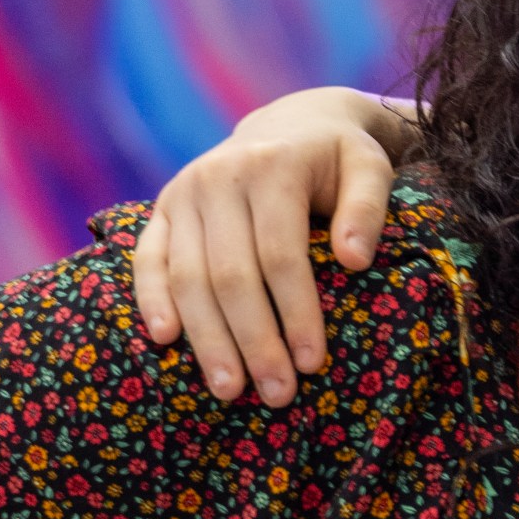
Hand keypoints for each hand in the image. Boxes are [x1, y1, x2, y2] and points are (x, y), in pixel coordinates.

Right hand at [131, 87, 407, 405]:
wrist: (290, 125)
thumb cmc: (338, 159)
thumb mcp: (370, 166)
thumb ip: (368, 208)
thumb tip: (356, 260)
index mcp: (272, 166)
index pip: (280, 253)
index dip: (295, 312)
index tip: (311, 362)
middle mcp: (218, 176)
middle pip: (230, 274)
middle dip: (253, 340)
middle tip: (275, 394)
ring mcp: (183, 192)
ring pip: (187, 276)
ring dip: (207, 339)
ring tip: (229, 389)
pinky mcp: (161, 209)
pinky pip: (148, 260)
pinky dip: (152, 301)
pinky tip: (165, 341)